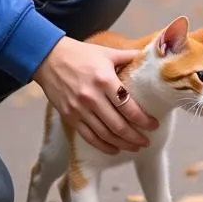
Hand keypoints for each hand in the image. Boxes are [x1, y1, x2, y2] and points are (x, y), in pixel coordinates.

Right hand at [33, 37, 158, 153]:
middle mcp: (92, 97)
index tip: (154, 125)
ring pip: (105, 134)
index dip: (143, 120)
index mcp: (104, 80)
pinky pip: (89, 137)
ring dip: (122, 144)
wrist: (49, 58)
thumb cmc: (80, 54)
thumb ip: (128, 56)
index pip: (128, 106)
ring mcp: (79, 109)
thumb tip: (148, 57)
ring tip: (135, 147)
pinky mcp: (70, 117)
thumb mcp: (106, 52)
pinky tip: (114, 149)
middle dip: (135, 137)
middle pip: (118, 125)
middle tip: (146, 141)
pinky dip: (103, 146)